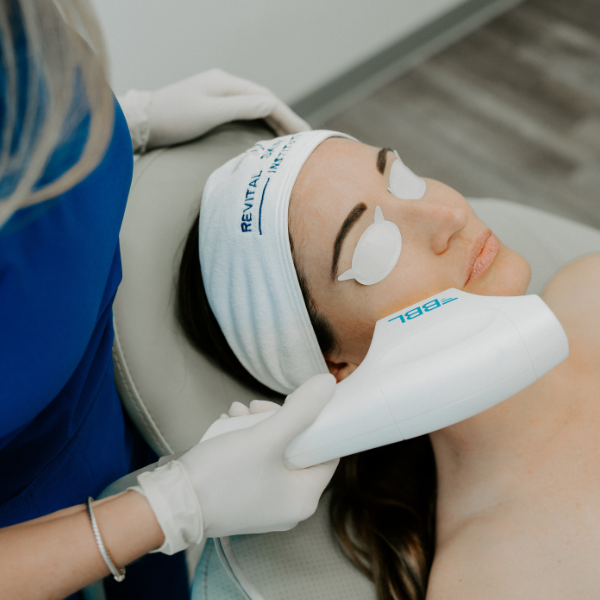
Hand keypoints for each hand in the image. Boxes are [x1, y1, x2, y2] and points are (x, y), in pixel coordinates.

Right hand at [134, 374, 337, 552]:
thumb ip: (300, 410)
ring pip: (275, 451)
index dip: (315, 424)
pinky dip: (246, 441)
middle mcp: (288, 506)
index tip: (298, 403)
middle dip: (278, 419)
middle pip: (298, 449)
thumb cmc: (220, 476)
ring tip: (238, 412)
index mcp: (303, 499)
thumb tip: (327, 384)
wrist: (170, 504)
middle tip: (259, 406)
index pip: (327, 453)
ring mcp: (265, 503)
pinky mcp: (244, 497)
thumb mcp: (264, 437)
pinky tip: (229, 424)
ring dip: (258, 425)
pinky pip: (256, 462)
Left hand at [146, 68, 309, 148]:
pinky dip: (259, 123)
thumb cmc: (173, 118)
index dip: (287, 116)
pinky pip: (244, 113)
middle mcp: (224, 85)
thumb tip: (272, 104)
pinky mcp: (211, 107)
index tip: (303, 134)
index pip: (266, 98)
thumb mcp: (210, 113)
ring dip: (274, 121)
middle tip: (304, 139)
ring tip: (291, 139)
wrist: (141, 121)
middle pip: (263, 101)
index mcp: (226, 83)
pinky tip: (266, 134)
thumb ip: (242, 108)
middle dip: (285, 119)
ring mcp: (217, 95)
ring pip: (255, 107)